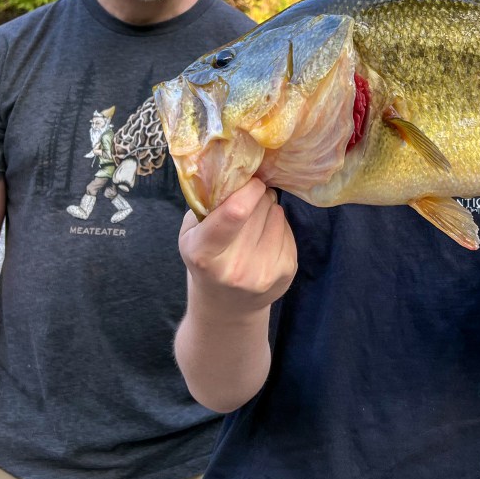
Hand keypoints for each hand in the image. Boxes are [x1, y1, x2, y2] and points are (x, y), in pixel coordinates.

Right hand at [179, 178, 296, 315]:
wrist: (226, 306)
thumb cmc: (205, 259)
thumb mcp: (191, 233)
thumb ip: (208, 203)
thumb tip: (237, 172)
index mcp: (204, 254)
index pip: (235, 212)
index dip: (248, 189)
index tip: (249, 181)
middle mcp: (236, 268)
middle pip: (259, 208)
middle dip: (256, 196)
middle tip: (248, 202)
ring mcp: (263, 273)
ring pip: (276, 214)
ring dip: (267, 209)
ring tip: (254, 221)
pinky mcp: (286, 272)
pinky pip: (288, 228)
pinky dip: (278, 224)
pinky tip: (264, 236)